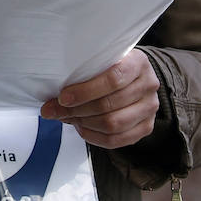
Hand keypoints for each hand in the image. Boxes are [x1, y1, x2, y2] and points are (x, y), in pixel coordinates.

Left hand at [41, 49, 159, 148]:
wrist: (134, 76)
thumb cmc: (110, 66)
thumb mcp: (100, 60)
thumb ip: (81, 73)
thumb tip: (50, 100)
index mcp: (138, 62)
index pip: (113, 79)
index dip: (85, 91)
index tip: (62, 97)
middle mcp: (148, 85)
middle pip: (110, 104)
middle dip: (77, 110)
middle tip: (54, 110)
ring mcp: (150, 108)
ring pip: (113, 124)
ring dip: (84, 123)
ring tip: (67, 117)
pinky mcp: (146, 127)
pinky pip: (117, 140)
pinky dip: (93, 137)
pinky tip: (80, 128)